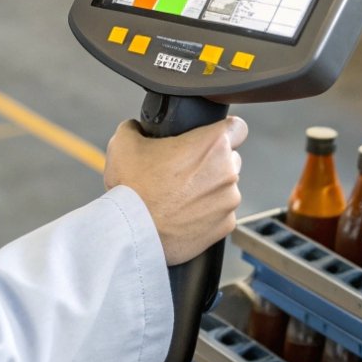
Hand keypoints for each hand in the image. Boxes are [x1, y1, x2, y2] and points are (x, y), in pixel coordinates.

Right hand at [105, 116, 246, 265]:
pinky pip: (222, 213)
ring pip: (226, 188)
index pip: (237, 128)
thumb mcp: (124, 144)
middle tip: (184, 172)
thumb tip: (138, 128)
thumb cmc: (132, 189)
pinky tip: (184, 215)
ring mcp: (229, 201)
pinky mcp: (226, 225)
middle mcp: (227, 171)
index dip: (224, 131)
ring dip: (209, 190)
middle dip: (212, 163)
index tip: (211, 139)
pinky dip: (208, 214)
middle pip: (230, 159)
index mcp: (212, 145)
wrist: (132, 233)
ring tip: (180, 197)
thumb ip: (137, 127)